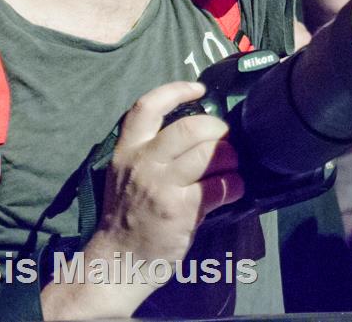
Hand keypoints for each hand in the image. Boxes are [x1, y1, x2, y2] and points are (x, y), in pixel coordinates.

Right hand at [91, 81, 243, 279]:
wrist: (116, 263)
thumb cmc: (128, 217)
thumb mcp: (126, 175)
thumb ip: (153, 152)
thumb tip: (197, 132)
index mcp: (127, 151)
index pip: (147, 107)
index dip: (175, 90)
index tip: (199, 89)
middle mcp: (143, 164)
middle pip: (189, 128)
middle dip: (216, 128)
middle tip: (225, 138)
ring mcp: (161, 186)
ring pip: (209, 154)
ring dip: (230, 157)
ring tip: (231, 166)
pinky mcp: (180, 209)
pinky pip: (220, 186)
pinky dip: (235, 184)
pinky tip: (235, 188)